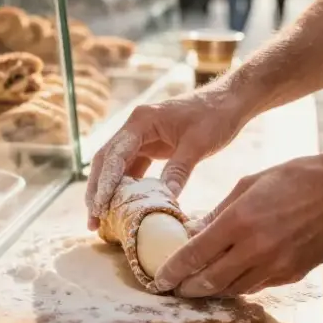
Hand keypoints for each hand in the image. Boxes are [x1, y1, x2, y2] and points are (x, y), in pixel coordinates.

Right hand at [85, 85, 245, 229]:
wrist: (229, 101)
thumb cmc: (215, 116)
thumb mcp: (198, 144)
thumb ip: (179, 170)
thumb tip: (165, 201)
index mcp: (141, 120)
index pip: (115, 153)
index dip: (106, 182)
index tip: (100, 206)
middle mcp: (135, 128)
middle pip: (106, 161)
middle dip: (97, 190)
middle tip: (93, 220)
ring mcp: (141, 137)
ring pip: (116, 167)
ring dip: (108, 192)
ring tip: (101, 220)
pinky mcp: (151, 147)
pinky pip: (132, 169)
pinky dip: (126, 188)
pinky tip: (124, 208)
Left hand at [153, 154, 322, 296]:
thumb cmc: (295, 177)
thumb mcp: (249, 184)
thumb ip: (219, 212)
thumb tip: (194, 231)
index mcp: (240, 221)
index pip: (196, 254)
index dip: (173, 270)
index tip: (159, 279)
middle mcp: (256, 248)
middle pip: (211, 280)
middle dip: (187, 288)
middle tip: (173, 288)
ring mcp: (277, 265)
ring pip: (234, 289)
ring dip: (211, 291)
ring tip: (196, 287)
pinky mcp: (293, 274)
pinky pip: (257, 286)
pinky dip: (238, 285)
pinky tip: (229, 279)